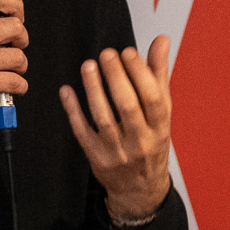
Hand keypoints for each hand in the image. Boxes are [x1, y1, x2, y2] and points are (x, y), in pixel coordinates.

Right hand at [0, 0, 29, 133]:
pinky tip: (12, 87)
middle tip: (14, 48)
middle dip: (22, 40)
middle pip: (14, 27)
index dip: (15, 5)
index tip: (16, 18)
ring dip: (20, 67)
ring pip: (17, 57)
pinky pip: (13, 82)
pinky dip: (19, 87)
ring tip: (11, 71)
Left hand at [61, 38, 175, 221]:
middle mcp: (141, 142)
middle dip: (116, 77)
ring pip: (104, 118)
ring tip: (88, 65)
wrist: (141, 189)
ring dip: (94, 90)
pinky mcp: (97, 158)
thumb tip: (160, 40)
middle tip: (107, 54)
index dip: (140, 73)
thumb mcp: (161, 114)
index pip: (153, 99)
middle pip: (128, 107)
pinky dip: (73, 111)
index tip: (128, 53)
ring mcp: (118, 152)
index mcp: (160, 129)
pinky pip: (82, 132)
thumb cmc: (151, 143)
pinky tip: (67, 91)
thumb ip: (158, 76)